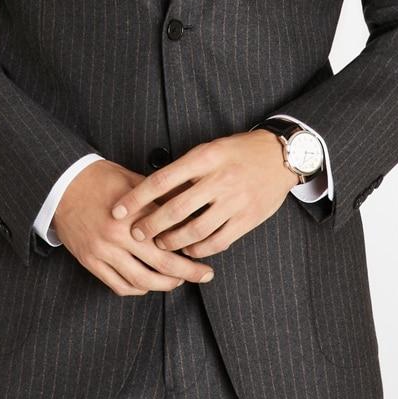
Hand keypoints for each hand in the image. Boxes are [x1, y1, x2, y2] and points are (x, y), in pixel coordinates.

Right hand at [52, 159, 215, 295]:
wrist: (62, 185)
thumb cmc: (99, 178)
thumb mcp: (133, 181)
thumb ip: (158, 197)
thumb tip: (187, 207)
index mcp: (132, 214)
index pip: (169, 236)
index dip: (190, 246)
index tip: (205, 252)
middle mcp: (118, 236)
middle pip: (162, 263)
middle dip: (188, 272)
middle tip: (204, 275)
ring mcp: (103, 252)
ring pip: (141, 281)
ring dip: (164, 285)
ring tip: (178, 282)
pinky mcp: (90, 261)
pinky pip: (118, 285)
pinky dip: (137, 290)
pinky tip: (148, 286)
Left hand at [109, 130, 298, 257]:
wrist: (279, 156)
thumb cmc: (238, 151)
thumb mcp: (210, 149)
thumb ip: (185, 169)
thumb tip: (152, 190)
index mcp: (205, 158)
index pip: (162, 180)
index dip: (137, 197)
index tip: (118, 210)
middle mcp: (219, 180)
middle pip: (176, 209)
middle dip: (150, 225)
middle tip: (135, 234)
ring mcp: (235, 201)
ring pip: (195, 230)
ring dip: (172, 241)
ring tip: (160, 244)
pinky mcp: (248, 219)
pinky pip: (218, 240)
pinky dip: (199, 248)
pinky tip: (188, 249)